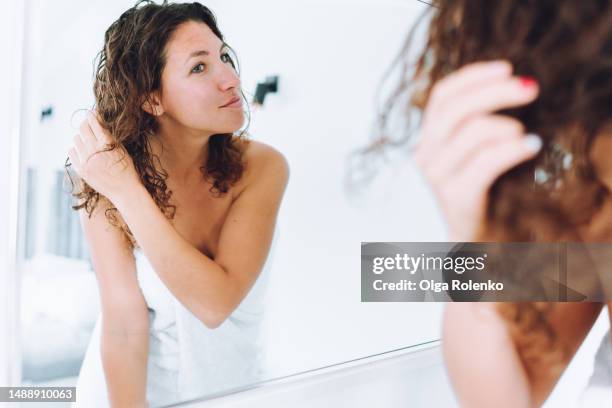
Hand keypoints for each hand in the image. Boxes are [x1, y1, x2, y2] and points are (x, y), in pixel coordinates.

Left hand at [67, 111, 140, 204]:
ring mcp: (85, 160)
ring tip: (89, 140)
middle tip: (90, 124)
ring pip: (76, 139)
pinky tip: (84, 151)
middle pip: (82, 128)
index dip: (93, 115)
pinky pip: (71, 152)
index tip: (93, 113)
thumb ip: (109, 136)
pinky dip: (76, 149)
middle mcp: (93, 150)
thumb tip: (99, 122)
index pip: (94, 122)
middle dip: (86, 123)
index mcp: (106, 144)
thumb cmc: (127, 169)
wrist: (124, 191)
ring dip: (82, 137)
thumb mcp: (122, 150)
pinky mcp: (80, 169)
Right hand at [413, 60, 541, 240]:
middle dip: (495, 91)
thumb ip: (477, 126)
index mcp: (428, 141)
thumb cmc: (479, 197)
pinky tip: (532, 146)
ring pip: (471, 131)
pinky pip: (486, 161)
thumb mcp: (471, 156)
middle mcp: (425, 156)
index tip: (506, 67)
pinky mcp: (455, 198)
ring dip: (507, 126)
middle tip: (530, 87)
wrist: (469, 248)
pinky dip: (513, 149)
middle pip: (454, 107)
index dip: (472, 76)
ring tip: (525, 135)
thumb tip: (512, 87)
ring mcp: (437, 178)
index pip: (441, 95)